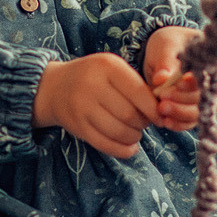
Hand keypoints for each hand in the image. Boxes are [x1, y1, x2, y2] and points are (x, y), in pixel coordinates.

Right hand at [33, 52, 162, 158]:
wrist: (54, 87)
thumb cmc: (94, 77)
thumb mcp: (113, 70)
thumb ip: (136, 85)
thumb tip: (162, 110)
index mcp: (107, 66)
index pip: (138, 92)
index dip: (154, 108)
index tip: (161, 116)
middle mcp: (92, 85)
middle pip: (129, 114)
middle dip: (143, 123)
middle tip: (144, 123)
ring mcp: (82, 107)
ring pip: (119, 131)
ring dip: (134, 137)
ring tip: (135, 133)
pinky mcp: (77, 126)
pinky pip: (105, 144)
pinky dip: (122, 150)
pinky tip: (130, 147)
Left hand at [144, 26, 216, 131]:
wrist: (164, 51)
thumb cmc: (169, 43)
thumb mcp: (166, 45)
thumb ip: (165, 61)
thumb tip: (161, 79)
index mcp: (216, 62)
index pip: (209, 78)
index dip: (193, 85)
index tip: (176, 84)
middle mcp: (216, 83)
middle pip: (205, 99)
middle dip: (183, 103)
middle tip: (162, 101)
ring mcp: (207, 98)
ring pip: (199, 114)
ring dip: (179, 115)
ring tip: (160, 110)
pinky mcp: (196, 109)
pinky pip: (190, 122)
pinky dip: (178, 124)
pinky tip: (165, 121)